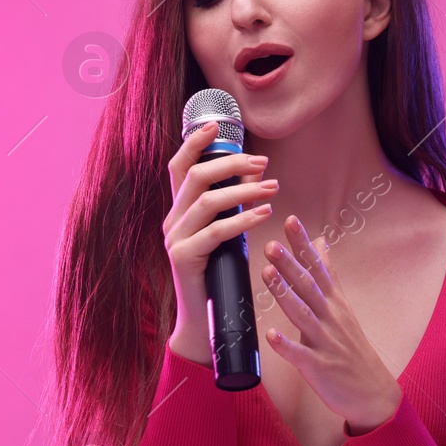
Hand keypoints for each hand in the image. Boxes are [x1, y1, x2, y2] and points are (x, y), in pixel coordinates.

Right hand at [163, 120, 279, 366]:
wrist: (204, 320)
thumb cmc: (219, 275)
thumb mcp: (224, 235)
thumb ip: (231, 208)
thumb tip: (255, 178)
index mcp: (178, 211)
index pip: (178, 167)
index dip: (194, 143)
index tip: (216, 125)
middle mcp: (172, 221)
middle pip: (196, 177)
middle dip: (232, 164)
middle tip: (264, 164)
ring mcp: (174, 239)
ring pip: (208, 200)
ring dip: (244, 190)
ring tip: (273, 188)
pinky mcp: (183, 258)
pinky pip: (215, 232)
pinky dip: (242, 219)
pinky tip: (264, 215)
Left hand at [261, 214, 403, 434]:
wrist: (374, 393)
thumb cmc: (352, 348)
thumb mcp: (343, 306)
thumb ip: (328, 274)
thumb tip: (320, 240)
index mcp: (333, 303)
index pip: (318, 267)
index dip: (303, 245)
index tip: (290, 219)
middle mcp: (330, 317)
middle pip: (309, 286)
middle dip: (290, 264)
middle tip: (271, 243)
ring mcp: (325, 342)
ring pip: (303, 314)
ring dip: (285, 294)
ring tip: (267, 274)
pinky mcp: (319, 367)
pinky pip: (301, 355)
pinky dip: (286, 345)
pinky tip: (271, 334)